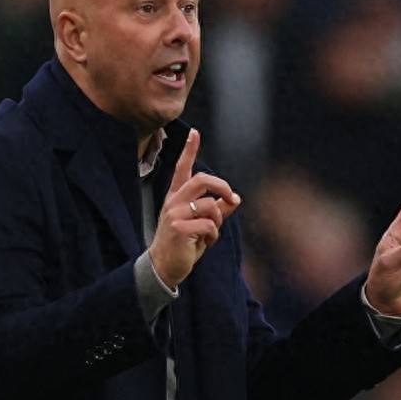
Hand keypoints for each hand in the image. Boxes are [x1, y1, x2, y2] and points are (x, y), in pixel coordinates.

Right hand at [148, 129, 240, 287]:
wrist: (164, 267)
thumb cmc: (184, 244)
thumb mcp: (203, 225)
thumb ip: (218, 210)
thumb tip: (236, 198)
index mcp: (177, 197)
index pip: (182, 168)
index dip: (189, 150)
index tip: (195, 132)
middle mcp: (173, 201)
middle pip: (203, 180)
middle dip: (223, 187)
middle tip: (232, 198)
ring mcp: (174, 214)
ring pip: (210, 206)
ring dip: (218, 221)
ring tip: (211, 234)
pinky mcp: (179, 228)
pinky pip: (210, 225)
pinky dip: (214, 236)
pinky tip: (205, 244)